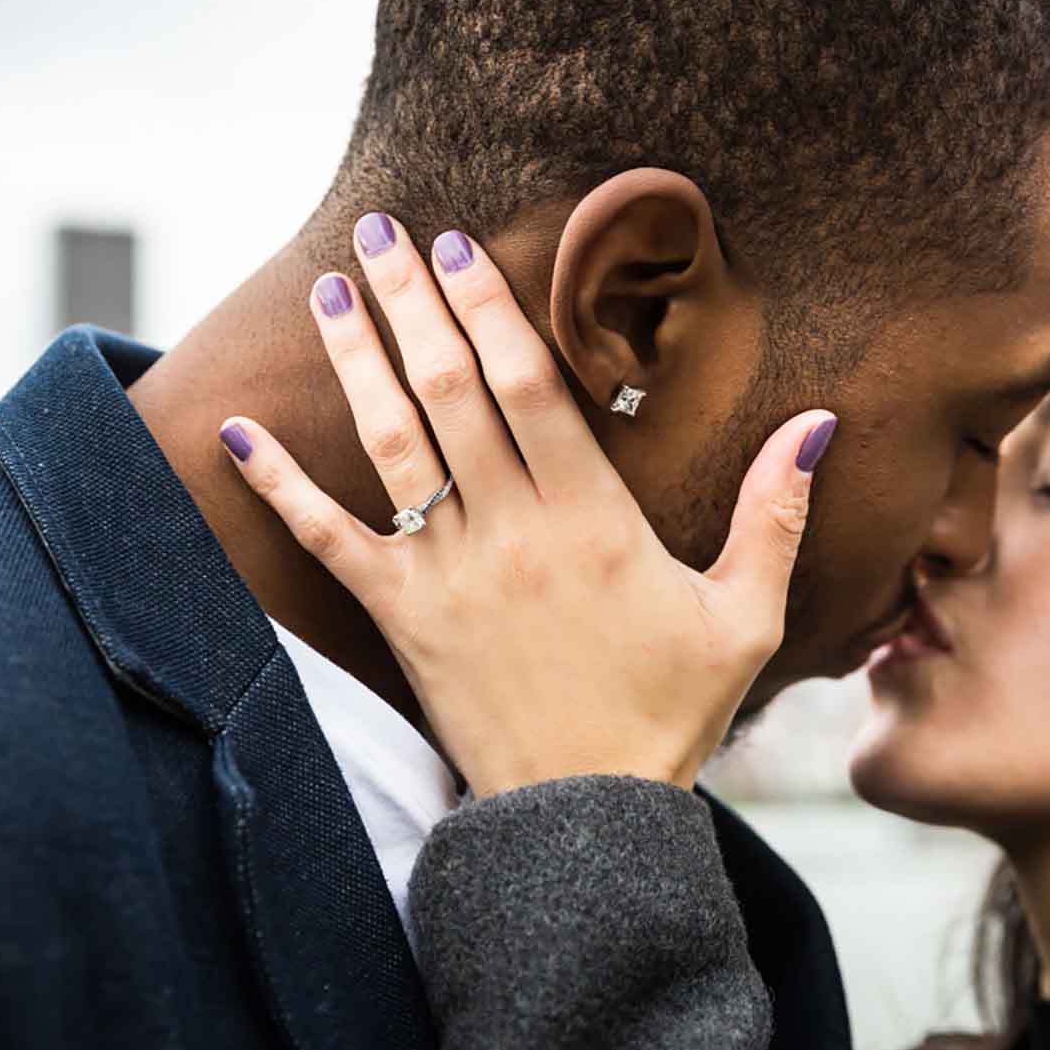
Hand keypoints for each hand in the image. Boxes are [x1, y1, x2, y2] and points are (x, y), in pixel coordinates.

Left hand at [217, 213, 835, 795]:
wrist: (585, 820)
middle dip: (413, 302)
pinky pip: (328, 540)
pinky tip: (232, 431)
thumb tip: (818, 423)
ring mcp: (447, 573)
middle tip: (384, 229)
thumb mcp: (745, 617)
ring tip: (331, 286)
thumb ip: (773, 515)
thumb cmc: (670, 713)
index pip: (531, 386)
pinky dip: (278, 485)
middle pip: (451, 391)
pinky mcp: (401, 617)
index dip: (491, 308)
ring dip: (357, 359)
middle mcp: (511, 532)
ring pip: (391, 443)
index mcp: (594, 520)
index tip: (462, 247)